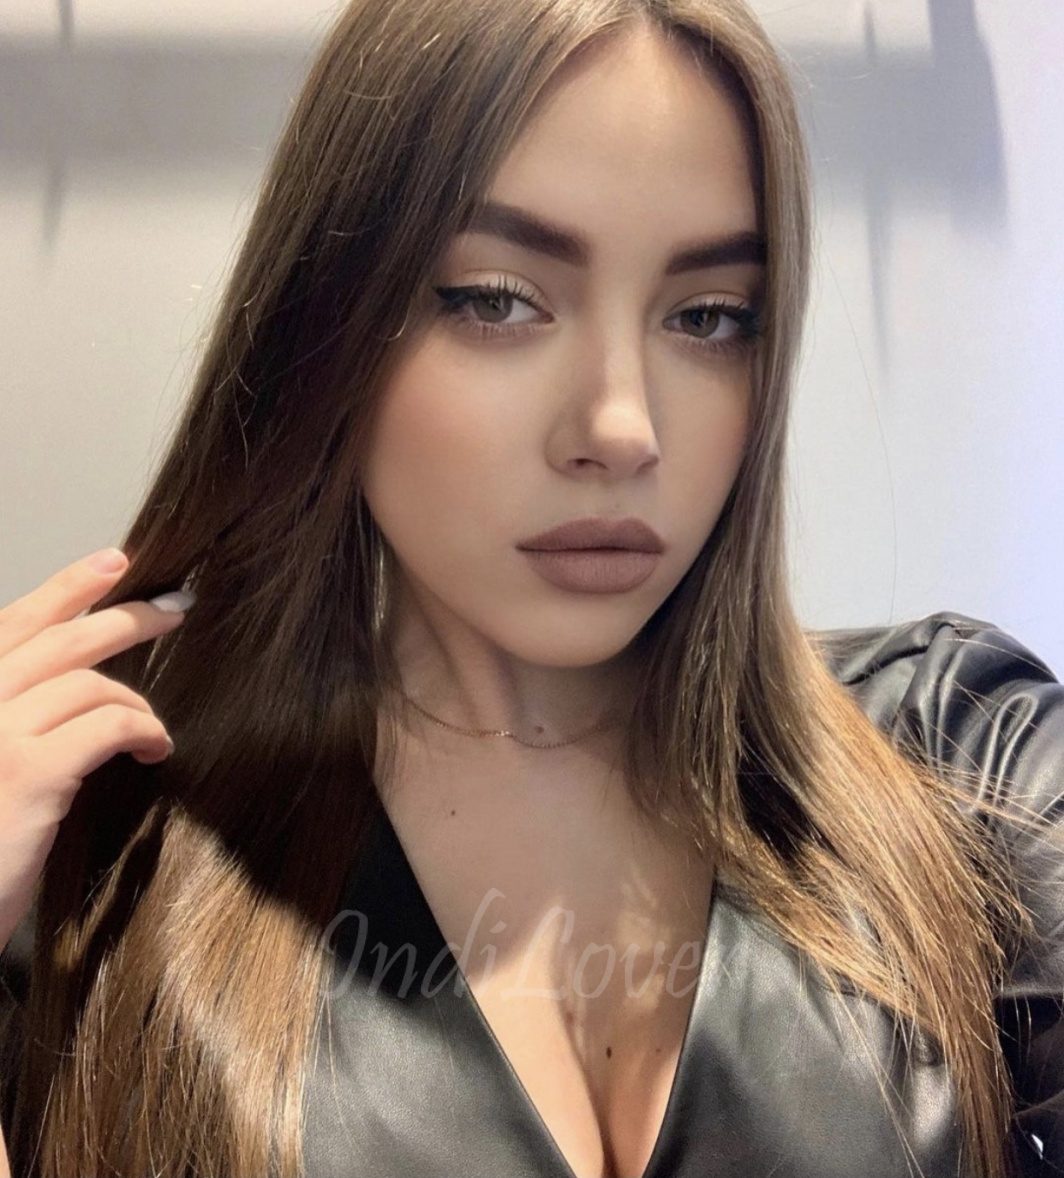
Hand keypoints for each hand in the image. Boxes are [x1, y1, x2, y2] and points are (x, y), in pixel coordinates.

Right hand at [0, 548, 189, 951]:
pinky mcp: (28, 774)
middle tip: (175, 608)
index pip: (13, 625)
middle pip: (59, 642)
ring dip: (136, 701)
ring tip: (152, 729)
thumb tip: (80, 689)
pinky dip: (143, 730)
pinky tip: (155, 749)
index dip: (66, 588)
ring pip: (90, 684)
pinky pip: (109, 725)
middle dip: (125, 618)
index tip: (113, 561)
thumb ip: (17, 718)